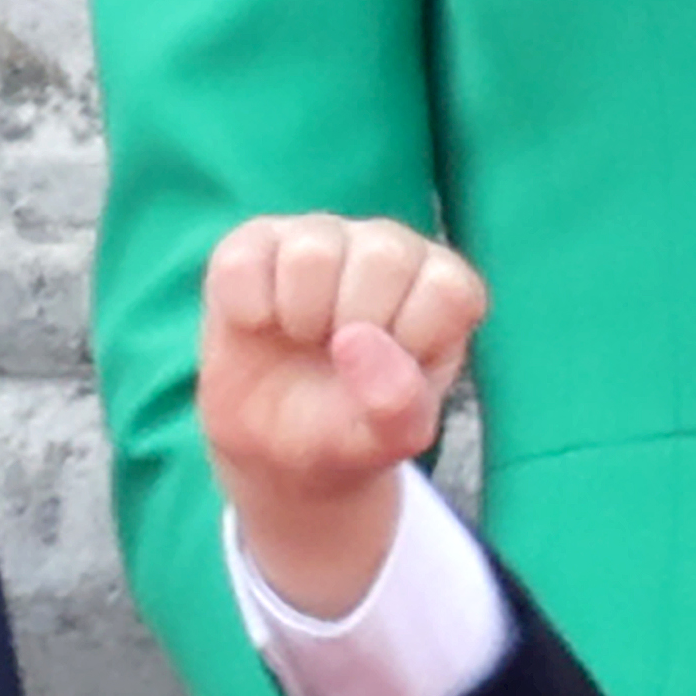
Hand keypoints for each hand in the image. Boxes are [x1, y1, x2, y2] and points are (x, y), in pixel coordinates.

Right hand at [198, 215, 487, 616]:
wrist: (276, 454)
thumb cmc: (345, 441)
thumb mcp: (383, 446)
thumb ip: (397, 406)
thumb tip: (363, 346)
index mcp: (439, 295)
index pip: (449, 287)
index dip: (413, 342)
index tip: (384, 382)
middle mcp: (389, 255)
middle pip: (384, 254)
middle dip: (353, 326)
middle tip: (334, 366)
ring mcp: (324, 241)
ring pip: (317, 242)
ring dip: (299, 312)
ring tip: (295, 347)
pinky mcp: (259, 245)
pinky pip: (249, 248)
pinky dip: (246, 298)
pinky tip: (256, 327)